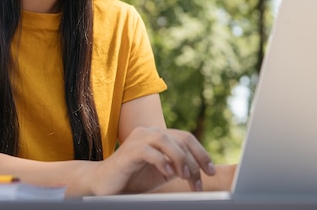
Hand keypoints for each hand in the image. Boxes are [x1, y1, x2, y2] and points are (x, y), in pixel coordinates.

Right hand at [88, 126, 216, 194]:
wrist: (105, 183)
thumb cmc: (134, 178)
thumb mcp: (162, 172)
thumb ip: (179, 168)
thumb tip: (202, 173)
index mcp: (158, 135)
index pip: (186, 138)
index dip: (201, 153)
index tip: (211, 171)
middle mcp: (149, 132)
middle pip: (180, 138)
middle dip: (194, 160)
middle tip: (199, 181)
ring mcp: (138, 139)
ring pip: (165, 139)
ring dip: (180, 159)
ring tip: (185, 176)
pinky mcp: (128, 151)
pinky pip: (148, 151)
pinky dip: (162, 162)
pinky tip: (168, 175)